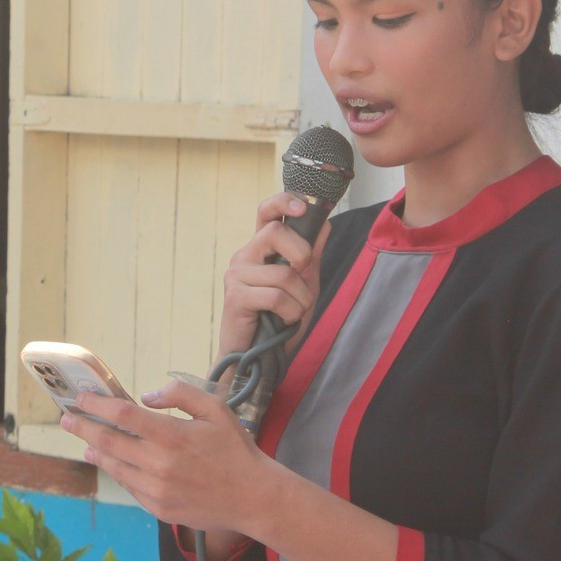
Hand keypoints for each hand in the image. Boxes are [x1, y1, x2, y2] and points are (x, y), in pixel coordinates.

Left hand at [57, 377, 274, 535]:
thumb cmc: (235, 449)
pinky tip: (112, 463)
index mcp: (172, 436)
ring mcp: (157, 489)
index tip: (81, 398)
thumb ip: (180, 394)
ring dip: (95, 451)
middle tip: (66, 418)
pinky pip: (129, 486)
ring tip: (85, 442)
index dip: (97, 405)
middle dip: (83, 427)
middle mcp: (159, 464)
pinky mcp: (158, 508)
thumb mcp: (215, 409)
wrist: (253, 497)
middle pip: (108, 441)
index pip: (122, 415)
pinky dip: (116, 471)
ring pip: (114, 466)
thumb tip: (146, 397)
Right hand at [216, 191, 330, 365]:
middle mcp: (245, 256)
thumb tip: (325, 223)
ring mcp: (236, 275)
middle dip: (302, 256)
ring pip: (283, 273)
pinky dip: (290, 312)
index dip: (284, 201)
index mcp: (260, 249)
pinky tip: (283, 321)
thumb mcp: (303, 285)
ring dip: (300, 298)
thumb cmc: (277, 321)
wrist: (257, 359)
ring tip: (293, 312)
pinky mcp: (235, 297)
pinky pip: (276, 296)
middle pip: (276, 232)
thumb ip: (311, 254)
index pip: (266, 211)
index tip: (304, 207)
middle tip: (303, 278)